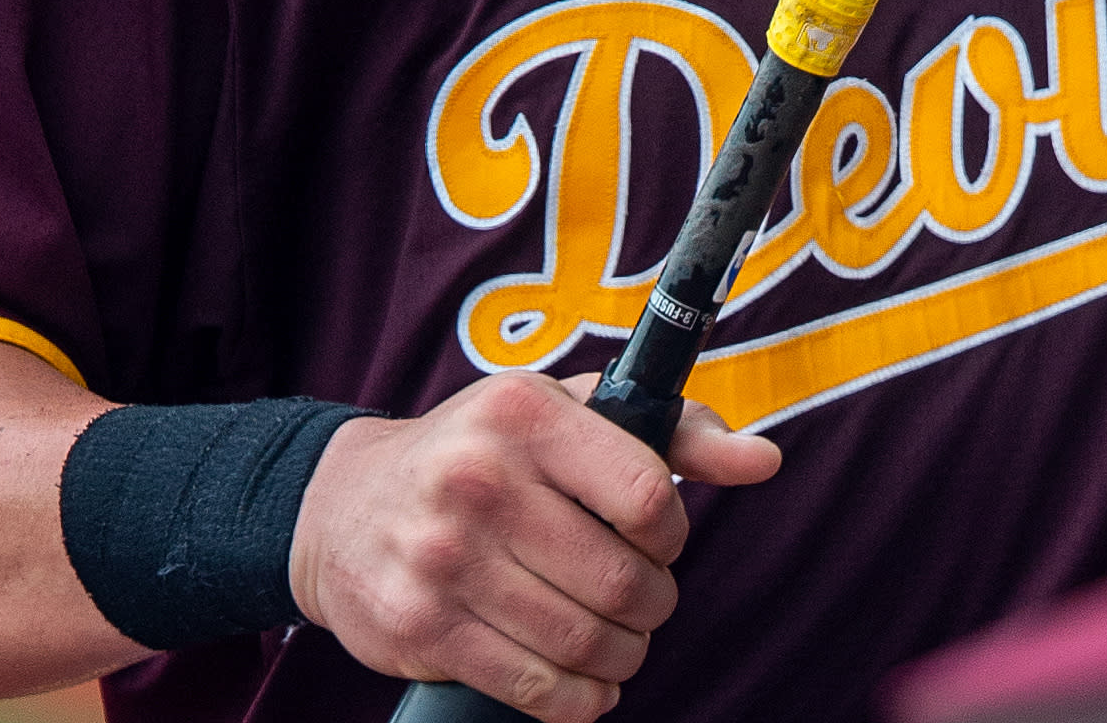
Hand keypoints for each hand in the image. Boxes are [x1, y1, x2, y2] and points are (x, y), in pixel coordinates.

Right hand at [287, 372, 781, 721]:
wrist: (342, 506)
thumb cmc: (479, 452)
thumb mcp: (565, 412)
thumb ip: (673, 434)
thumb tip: (764, 461)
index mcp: (524, 414)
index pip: (646, 494)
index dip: (672, 535)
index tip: (659, 540)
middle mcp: (478, 480)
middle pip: (620, 580)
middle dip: (652, 604)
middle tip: (643, 600)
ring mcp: (443, 558)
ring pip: (583, 642)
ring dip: (622, 656)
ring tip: (619, 641)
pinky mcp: (421, 627)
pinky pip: (535, 689)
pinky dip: (580, 701)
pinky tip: (585, 684)